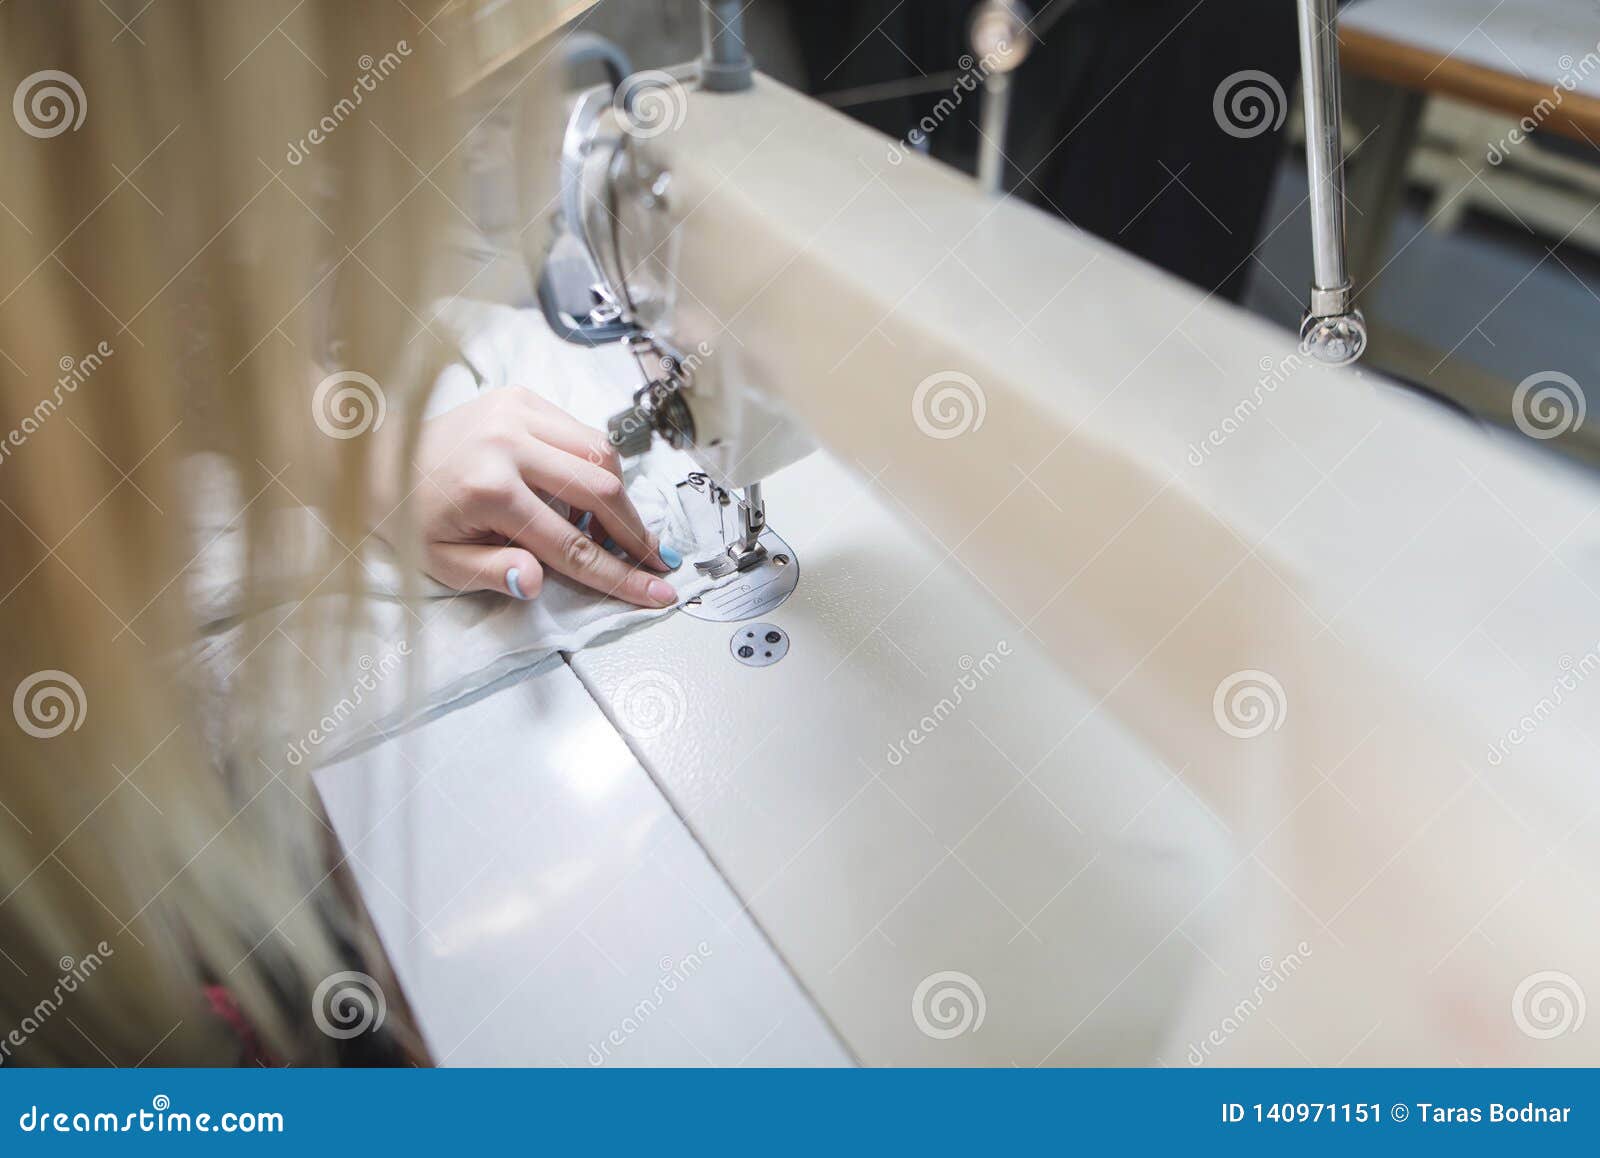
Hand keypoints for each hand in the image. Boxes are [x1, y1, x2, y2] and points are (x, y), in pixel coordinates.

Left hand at [387, 389, 679, 606]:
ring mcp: (518, 413)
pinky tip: (583, 492)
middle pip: (601, 489)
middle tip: (654, 559)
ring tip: (612, 527)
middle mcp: (509, 445)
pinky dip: (595, 465)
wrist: (378, 457)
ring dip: (619, 495)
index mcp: (489, 492)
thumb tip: (535, 582)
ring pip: (601, 454)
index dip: (620, 574)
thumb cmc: (412, 519)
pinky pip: (581, 433)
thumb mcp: (442, 562)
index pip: (571, 544)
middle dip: (635, 531)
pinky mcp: (522, 398)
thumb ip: (492, 573)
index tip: (659, 591)